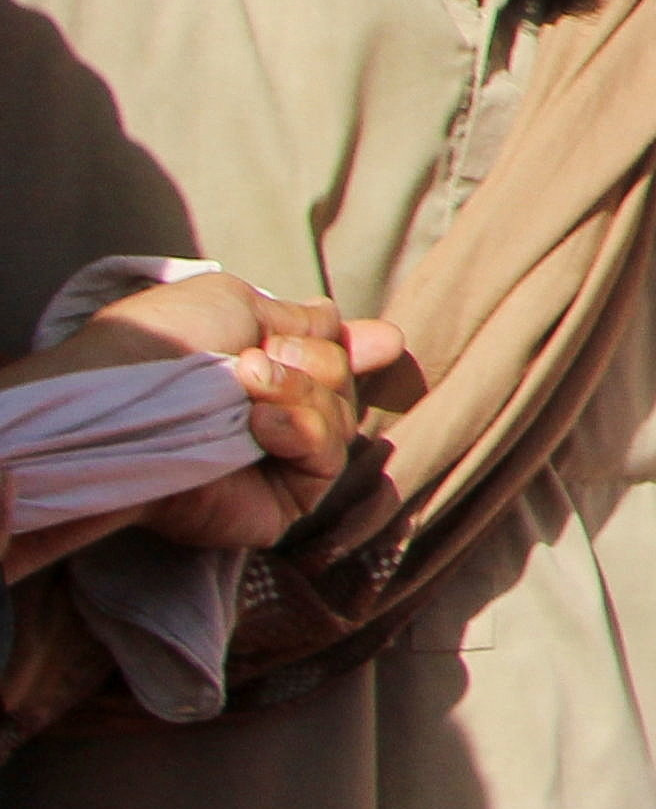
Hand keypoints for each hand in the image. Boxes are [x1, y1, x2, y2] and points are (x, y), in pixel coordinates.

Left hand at [1, 273, 403, 569]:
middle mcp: (277, 417)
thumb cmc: (162, 345)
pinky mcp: (281, 504)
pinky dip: (302, 431)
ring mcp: (280, 464)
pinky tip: (260, 424)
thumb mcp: (238, 304)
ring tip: (247, 383)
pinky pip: (326, 460)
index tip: (381, 340)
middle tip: (257, 360)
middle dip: (317, 362)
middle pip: (346, 383)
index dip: (358, 350)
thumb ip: (303, 320)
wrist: (122, 402)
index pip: (334, 362)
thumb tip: (370, 332)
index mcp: (266, 370)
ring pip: (342, 420)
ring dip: (302, 392)